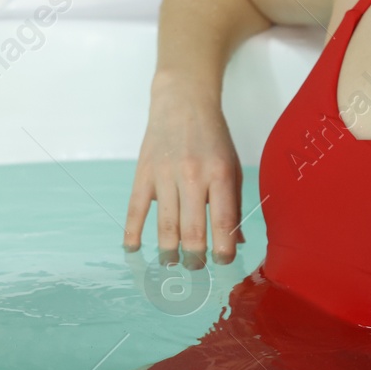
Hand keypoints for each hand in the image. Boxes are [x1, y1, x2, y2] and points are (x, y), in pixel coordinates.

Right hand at [124, 74, 246, 266]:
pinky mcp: (143, 173)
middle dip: (195, 258)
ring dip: (168, 252)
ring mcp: (165, 175)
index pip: (223, 222)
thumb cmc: (213, 137)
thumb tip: (237, 242)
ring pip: (165, 226)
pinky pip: (136, 209)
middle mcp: (193, 176)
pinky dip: (133, 232)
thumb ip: (234, 204)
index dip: (223, 250)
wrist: (183, 101)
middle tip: (196, 268)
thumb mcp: (233, 165)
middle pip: (192, 230)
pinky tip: (133, 248)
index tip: (223, 262)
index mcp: (220, 174)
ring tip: (173, 264)